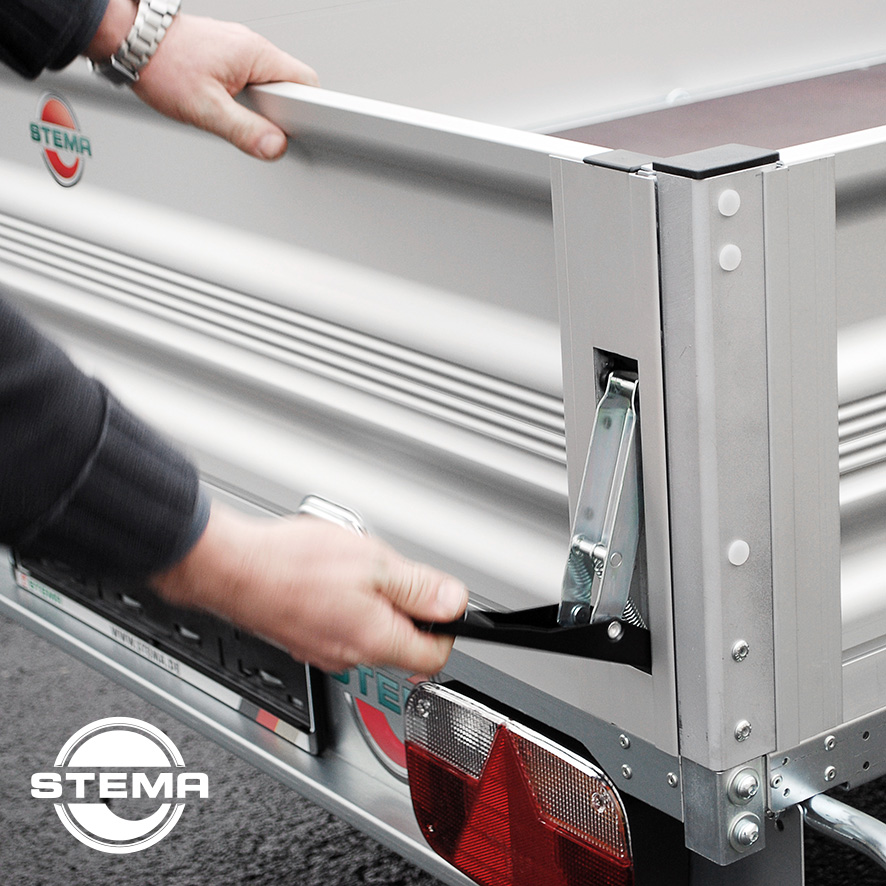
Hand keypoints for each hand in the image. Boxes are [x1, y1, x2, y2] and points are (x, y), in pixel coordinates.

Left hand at [87, 1, 317, 159]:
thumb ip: (244, 131)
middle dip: (281, 112)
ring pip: (269, 83)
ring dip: (260, 106)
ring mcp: (238, 47)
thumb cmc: (161, 64)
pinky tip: (224, 105)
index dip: (308, 110)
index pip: (306, 82)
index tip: (295, 130)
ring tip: (234, 115)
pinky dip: (245, 97)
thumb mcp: (205, 108)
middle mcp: (251, 46)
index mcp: (256, 54)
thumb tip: (275, 147)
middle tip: (256, 127)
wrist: (129, 40)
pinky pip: (250, 79)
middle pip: (289, 84)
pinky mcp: (225, 53)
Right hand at [151, 503, 468, 672]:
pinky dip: (343, 603)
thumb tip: (454, 603)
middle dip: (404, 606)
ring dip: (371, 600)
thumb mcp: (374, 563)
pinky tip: (326, 577)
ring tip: (349, 568)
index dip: (446, 627)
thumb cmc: (292, 564)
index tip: (441, 603)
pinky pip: (341, 625)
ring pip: (370, 631)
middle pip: (402, 643)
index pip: (434, 657)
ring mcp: (324, 651)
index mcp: (375, 641)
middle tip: (386, 571)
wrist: (230, 569)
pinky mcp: (305, 640)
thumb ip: (419, 588)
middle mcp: (350, 656)